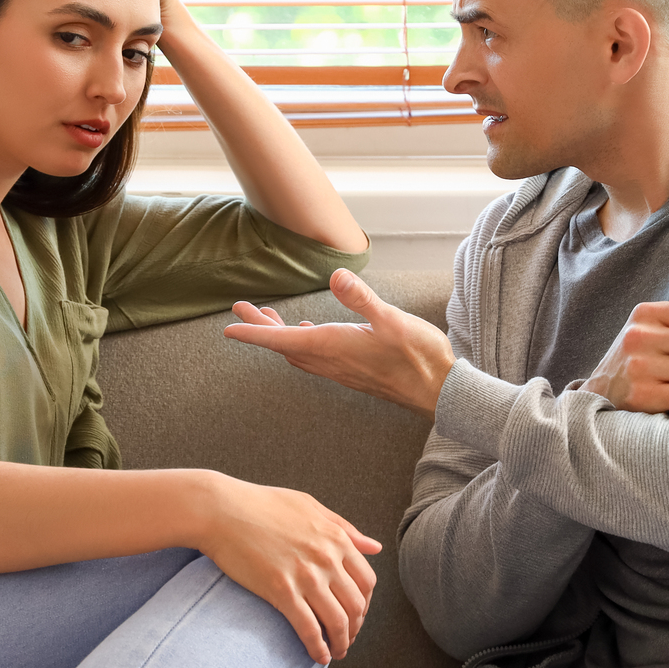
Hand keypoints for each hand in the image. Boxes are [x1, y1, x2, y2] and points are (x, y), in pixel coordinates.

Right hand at [193, 473, 380, 663]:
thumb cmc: (262, 504)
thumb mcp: (310, 507)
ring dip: (341, 643)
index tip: (355, 614)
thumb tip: (376, 547)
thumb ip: (345, 528)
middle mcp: (327, 558)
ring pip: (337, 621)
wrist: (221, 509)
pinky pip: (309, 629)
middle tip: (346, 638)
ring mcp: (305, 576)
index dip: (365, 604)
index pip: (367, 581)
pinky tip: (318, 657)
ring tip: (335, 653)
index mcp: (336, 538)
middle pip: (356, 605)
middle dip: (355, 628)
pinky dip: (318, 648)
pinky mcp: (281, 591)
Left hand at [223, 268, 456, 417]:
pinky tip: (306, 334)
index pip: (282, 341)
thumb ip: (362, 297)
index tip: (229, 329)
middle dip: (260, 328)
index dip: (254, 334)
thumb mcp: (392, 319)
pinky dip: (300, 344)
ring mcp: (341, 369)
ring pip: (298, 353)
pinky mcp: (352, 371)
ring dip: (279, 336)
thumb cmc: (419, 356)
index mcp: (334, 347)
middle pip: (284, 347)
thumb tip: (336, 275)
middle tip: (241, 308)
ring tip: (267, 318)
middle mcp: (331, 361)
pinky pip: (314, 359)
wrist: (439, 391)